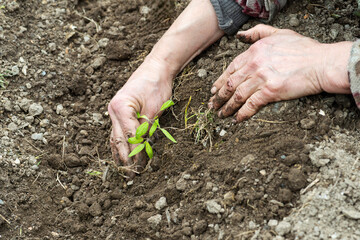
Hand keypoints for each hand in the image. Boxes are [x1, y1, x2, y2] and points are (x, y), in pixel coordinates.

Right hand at [108, 56, 171, 176]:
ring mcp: (114, 111)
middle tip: (131, 175)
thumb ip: (146, 129)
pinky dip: (121, 144)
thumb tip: (143, 147)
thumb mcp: (154, 109)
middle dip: (125, 158)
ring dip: (120, 154)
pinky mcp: (120, 113)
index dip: (135, 153)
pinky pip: (119, 132)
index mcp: (120, 107)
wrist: (156, 69)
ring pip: (115, 137)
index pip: (129, 136)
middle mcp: (113, 110)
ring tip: (125, 170)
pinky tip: (122, 155)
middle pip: (118, 139)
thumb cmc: (156, 85)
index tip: (140, 166)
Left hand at [209, 24, 351, 121]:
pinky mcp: (270, 92)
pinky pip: (250, 105)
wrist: (320, 62)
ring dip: (227, 107)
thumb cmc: (303, 48)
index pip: (230, 69)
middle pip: (230, 84)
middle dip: (219, 97)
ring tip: (221, 114)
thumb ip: (258, 33)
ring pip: (237, 96)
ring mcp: (261, 78)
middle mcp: (254, 65)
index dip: (220, 81)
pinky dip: (242, 114)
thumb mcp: (279, 33)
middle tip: (212, 105)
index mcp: (254, 52)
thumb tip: (241, 36)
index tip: (214, 90)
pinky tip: (236, 120)